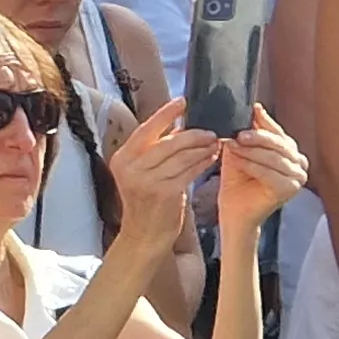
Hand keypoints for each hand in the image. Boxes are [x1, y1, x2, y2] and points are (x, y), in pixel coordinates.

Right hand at [108, 100, 222, 239]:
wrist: (144, 236)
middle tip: (210, 130)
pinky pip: (189, 171)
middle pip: (166, 142)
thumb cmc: (146, 203)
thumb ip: (155, 151)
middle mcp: (131, 168)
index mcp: (122, 159)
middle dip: (192, 134)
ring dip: (201, 148)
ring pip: (181, 156)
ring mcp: (147, 181)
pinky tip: (211, 158)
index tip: (182, 101)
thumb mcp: (142, 173)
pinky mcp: (165, 193)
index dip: (165, 114)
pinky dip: (202, 163)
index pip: (145, 130)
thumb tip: (179, 126)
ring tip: (215, 142)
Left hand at [211, 109, 307, 228]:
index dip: (264, 121)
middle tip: (238, 134)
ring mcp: (298, 178)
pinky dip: (251, 165)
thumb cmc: (237, 181)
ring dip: (250, 151)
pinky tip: (238, 161)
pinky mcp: (290, 189)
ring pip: (272, 157)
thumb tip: (255, 108)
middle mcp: (299, 164)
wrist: (234, 211)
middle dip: (256, 137)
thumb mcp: (242, 149)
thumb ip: (250, 131)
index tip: (251, 110)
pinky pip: (269, 172)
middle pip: (278, 144)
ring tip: (232, 146)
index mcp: (291, 152)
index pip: (278, 132)